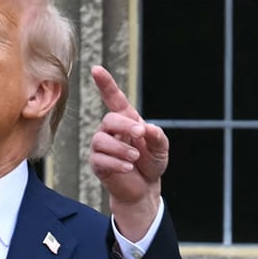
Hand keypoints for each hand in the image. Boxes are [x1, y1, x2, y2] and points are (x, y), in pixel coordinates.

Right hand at [87, 65, 168, 242]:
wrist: (144, 189)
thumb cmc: (151, 164)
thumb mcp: (161, 149)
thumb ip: (157, 137)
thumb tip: (147, 129)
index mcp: (127, 120)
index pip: (114, 98)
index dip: (105, 84)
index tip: (96, 69)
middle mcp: (111, 130)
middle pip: (109, 120)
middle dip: (126, 126)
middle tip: (141, 135)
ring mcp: (102, 146)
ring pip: (101, 140)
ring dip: (121, 149)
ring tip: (135, 159)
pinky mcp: (97, 163)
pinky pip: (100, 159)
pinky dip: (116, 163)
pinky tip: (128, 168)